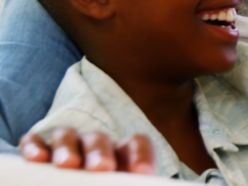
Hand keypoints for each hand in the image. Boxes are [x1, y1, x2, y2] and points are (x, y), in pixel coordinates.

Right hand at [19, 129, 154, 173]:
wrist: (75, 183)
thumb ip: (121, 184)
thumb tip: (122, 181)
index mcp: (120, 157)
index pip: (136, 144)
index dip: (141, 155)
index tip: (143, 173)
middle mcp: (94, 147)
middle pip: (99, 140)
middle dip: (100, 153)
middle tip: (101, 168)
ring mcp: (65, 146)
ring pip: (67, 136)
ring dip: (67, 148)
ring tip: (66, 164)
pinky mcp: (36, 152)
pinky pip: (33, 142)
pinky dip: (34, 147)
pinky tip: (36, 159)